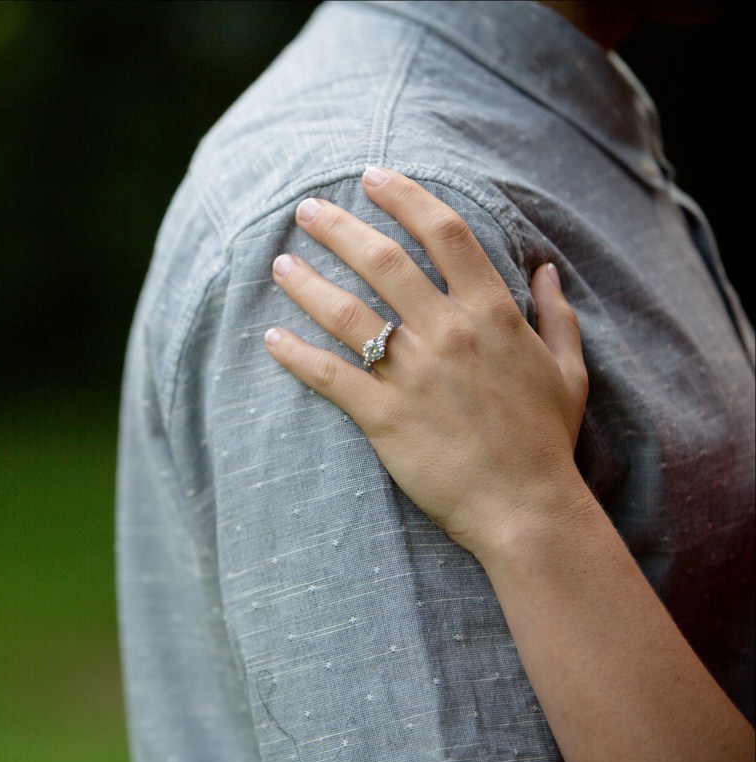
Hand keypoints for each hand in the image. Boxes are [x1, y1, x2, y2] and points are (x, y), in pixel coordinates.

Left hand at [263, 168, 588, 557]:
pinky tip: (270, 338)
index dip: (405, 197)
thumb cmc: (546, 441)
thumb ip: (556, 315)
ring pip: (346, 312)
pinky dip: (294, 354)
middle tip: (305, 209)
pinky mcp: (383, 416)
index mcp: (492, 314)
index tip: (374, 176)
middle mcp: (448, 333)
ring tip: (279, 264)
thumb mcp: (568, 370)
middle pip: (383, 261)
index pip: (444, 234)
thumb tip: (547, 269)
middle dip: (338, 227)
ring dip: (306, 282)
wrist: (527, 508)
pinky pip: (329, 374)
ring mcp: (413, 374)